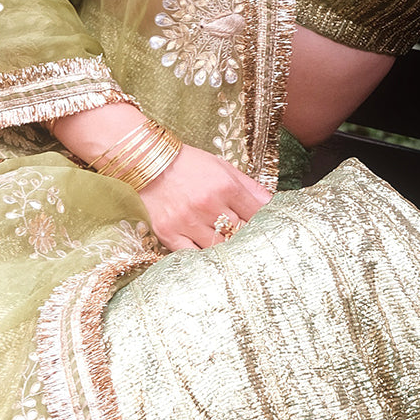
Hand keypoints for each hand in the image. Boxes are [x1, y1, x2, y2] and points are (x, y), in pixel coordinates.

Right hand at [137, 144, 271, 251]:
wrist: (146, 162)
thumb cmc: (188, 165)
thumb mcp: (223, 167)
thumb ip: (250, 187)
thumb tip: (273, 204)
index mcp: (225, 186)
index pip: (257, 215)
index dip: (265, 223)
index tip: (267, 229)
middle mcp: (208, 204)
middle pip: (240, 233)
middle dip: (248, 237)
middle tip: (252, 244)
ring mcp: (187, 221)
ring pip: (219, 247)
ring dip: (227, 248)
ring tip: (230, 248)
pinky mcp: (168, 233)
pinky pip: (192, 255)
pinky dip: (203, 257)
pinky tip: (209, 256)